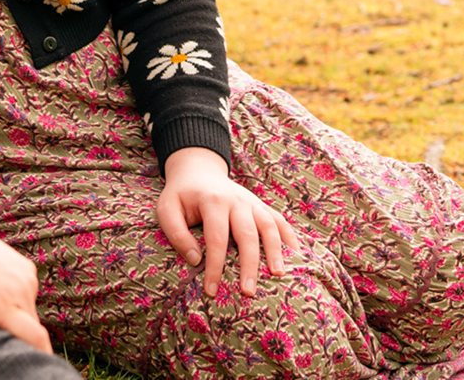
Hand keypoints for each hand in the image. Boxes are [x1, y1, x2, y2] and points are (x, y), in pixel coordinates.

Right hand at [0, 203, 52, 353]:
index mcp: (21, 268)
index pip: (26, 305)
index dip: (16, 322)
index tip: (5, 334)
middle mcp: (26, 279)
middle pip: (29, 319)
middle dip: (18, 334)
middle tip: (6, 353)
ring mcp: (19, 293)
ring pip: (31, 331)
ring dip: (22, 346)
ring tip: (13, 364)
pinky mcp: (4, 309)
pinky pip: (32, 338)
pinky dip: (37, 353)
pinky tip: (32, 371)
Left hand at [155, 146, 300, 296]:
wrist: (198, 171)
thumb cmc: (181, 196)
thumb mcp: (167, 209)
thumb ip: (177, 234)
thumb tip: (195, 260)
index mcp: (213, 201)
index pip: (217, 239)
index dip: (215, 267)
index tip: (212, 292)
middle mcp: (236, 200)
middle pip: (247, 234)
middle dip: (249, 265)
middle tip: (248, 292)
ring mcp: (252, 202)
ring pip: (269, 226)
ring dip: (275, 251)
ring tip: (278, 276)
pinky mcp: (260, 206)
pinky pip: (279, 220)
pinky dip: (290, 237)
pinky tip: (296, 256)